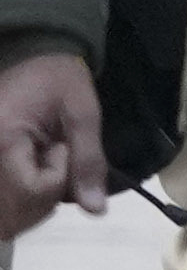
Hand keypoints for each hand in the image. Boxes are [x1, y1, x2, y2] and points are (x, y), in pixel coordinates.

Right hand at [0, 50, 105, 241]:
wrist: (34, 57)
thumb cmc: (60, 81)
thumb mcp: (83, 115)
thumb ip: (88, 161)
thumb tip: (95, 210)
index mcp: (1, 139)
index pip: (30, 189)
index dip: (57, 178)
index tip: (61, 147)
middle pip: (12, 209)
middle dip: (43, 196)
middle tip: (53, 159)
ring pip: (5, 212)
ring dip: (30, 201)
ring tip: (40, 165)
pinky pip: (2, 201)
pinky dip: (19, 199)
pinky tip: (28, 174)